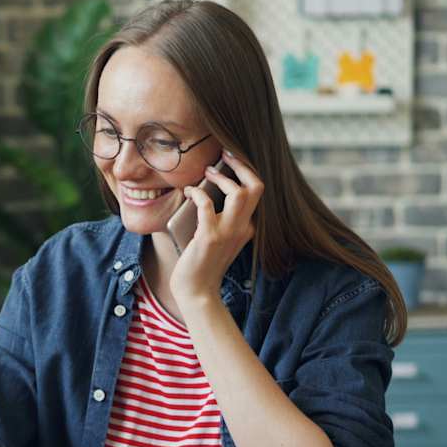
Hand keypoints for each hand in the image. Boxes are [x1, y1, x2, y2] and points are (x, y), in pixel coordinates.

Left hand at [168, 150, 263, 304]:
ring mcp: (228, 232)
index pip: (257, 192)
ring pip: (240, 192)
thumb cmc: (201, 264)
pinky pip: (207, 204)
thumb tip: (205, 189)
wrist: (197, 292)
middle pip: (256, 187)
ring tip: (206, 171)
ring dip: (222, 176)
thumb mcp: (216, 238)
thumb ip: (218, 218)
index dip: (246, 171)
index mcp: (247, 227)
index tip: (231, 159)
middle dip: (241, 165)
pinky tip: (189, 191)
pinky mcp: (210, 237)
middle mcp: (243, 228)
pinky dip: (197, 192)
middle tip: (224, 154)